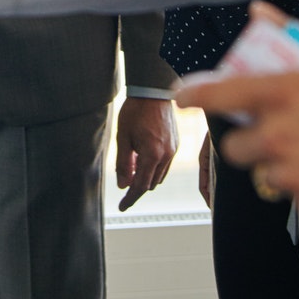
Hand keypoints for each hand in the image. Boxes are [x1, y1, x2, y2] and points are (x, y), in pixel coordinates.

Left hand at [113, 96, 177, 211]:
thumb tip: (122, 185)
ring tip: (132, 164)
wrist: (153, 91)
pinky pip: (165, 165)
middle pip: (150, 183)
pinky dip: (154, 167)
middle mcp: (166, 156)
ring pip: (159, 176)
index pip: (141, 186)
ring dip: (146, 176)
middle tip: (124, 178)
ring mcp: (173, 151)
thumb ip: (123, 163)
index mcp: (152, 155)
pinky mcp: (176, 144)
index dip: (130, 198)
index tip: (123, 206)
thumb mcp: (123, 137)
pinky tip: (143, 156)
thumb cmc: (135, 111)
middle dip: (137, 185)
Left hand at [177, 27, 298, 224]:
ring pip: (267, 174)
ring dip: (282, 164)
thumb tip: (260, 13)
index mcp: (287, 93)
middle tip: (283, 129)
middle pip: (235, 146)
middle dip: (251, 138)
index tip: (182, 97)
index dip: (194, 94)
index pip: (219, 95)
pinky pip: (298, 197)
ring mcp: (298, 177)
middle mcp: (282, 137)